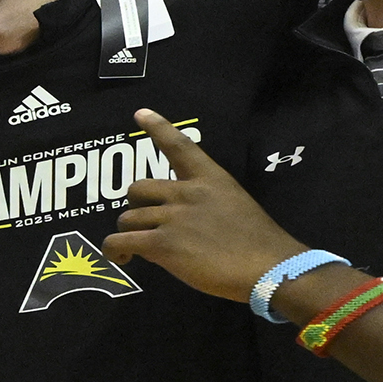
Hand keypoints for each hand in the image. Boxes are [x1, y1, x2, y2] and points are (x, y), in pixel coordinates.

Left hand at [107, 108, 303, 298]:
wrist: (269, 268)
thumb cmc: (258, 243)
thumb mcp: (235, 206)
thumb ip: (206, 205)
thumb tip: (182, 220)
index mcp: (211, 179)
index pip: (180, 146)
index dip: (158, 127)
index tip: (139, 113)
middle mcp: (188, 193)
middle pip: (138, 188)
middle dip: (136, 206)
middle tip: (145, 224)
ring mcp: (173, 217)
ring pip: (127, 218)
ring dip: (127, 233)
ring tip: (135, 249)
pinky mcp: (162, 244)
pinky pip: (120, 242)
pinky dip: (114, 251)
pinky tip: (123, 259)